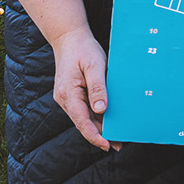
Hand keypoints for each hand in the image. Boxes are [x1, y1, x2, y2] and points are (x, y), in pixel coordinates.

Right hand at [50, 26, 115, 151]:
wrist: (69, 38)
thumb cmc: (82, 49)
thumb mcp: (93, 66)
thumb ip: (97, 87)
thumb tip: (101, 110)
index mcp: (68, 93)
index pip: (81, 121)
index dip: (94, 136)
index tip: (107, 145)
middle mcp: (65, 99)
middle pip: (83, 122)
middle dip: (100, 135)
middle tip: (118, 144)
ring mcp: (68, 98)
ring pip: (84, 118)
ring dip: (99, 127)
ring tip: (117, 137)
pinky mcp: (73, 95)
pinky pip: (84, 110)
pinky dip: (96, 117)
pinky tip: (108, 121)